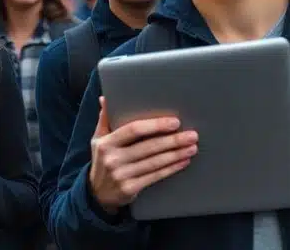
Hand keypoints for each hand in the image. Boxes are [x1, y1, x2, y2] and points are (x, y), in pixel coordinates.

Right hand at [89, 97, 197, 213]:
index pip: (133, 130)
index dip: (155, 125)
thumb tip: (105, 98)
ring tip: (192, 147)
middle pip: (148, 146)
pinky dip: (171, 168)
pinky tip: (183, 162)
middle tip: (192, 135)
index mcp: (106, 142)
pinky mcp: (130, 188)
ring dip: (176, 154)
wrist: (97, 193)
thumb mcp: (98, 139)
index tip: (174, 122)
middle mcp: (112, 158)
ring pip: (155, 162)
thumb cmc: (102, 160)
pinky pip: (155, 176)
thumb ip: (104, 118)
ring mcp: (121, 174)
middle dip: (173, 140)